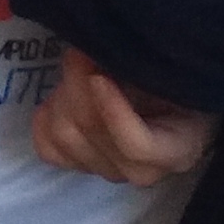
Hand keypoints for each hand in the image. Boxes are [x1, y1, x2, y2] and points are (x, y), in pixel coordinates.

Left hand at [32, 45, 210, 184]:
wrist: (169, 102)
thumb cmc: (173, 83)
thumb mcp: (168, 72)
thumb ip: (142, 67)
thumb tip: (103, 51)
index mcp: (177, 149)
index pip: (138, 145)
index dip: (113, 111)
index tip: (99, 77)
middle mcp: (142, 171)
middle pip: (92, 131)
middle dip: (78, 84)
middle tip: (80, 53)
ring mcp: (108, 171)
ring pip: (64, 135)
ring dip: (62, 95)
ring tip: (75, 70)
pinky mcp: (80, 164)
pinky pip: (47, 147)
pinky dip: (46, 117)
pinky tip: (59, 97)